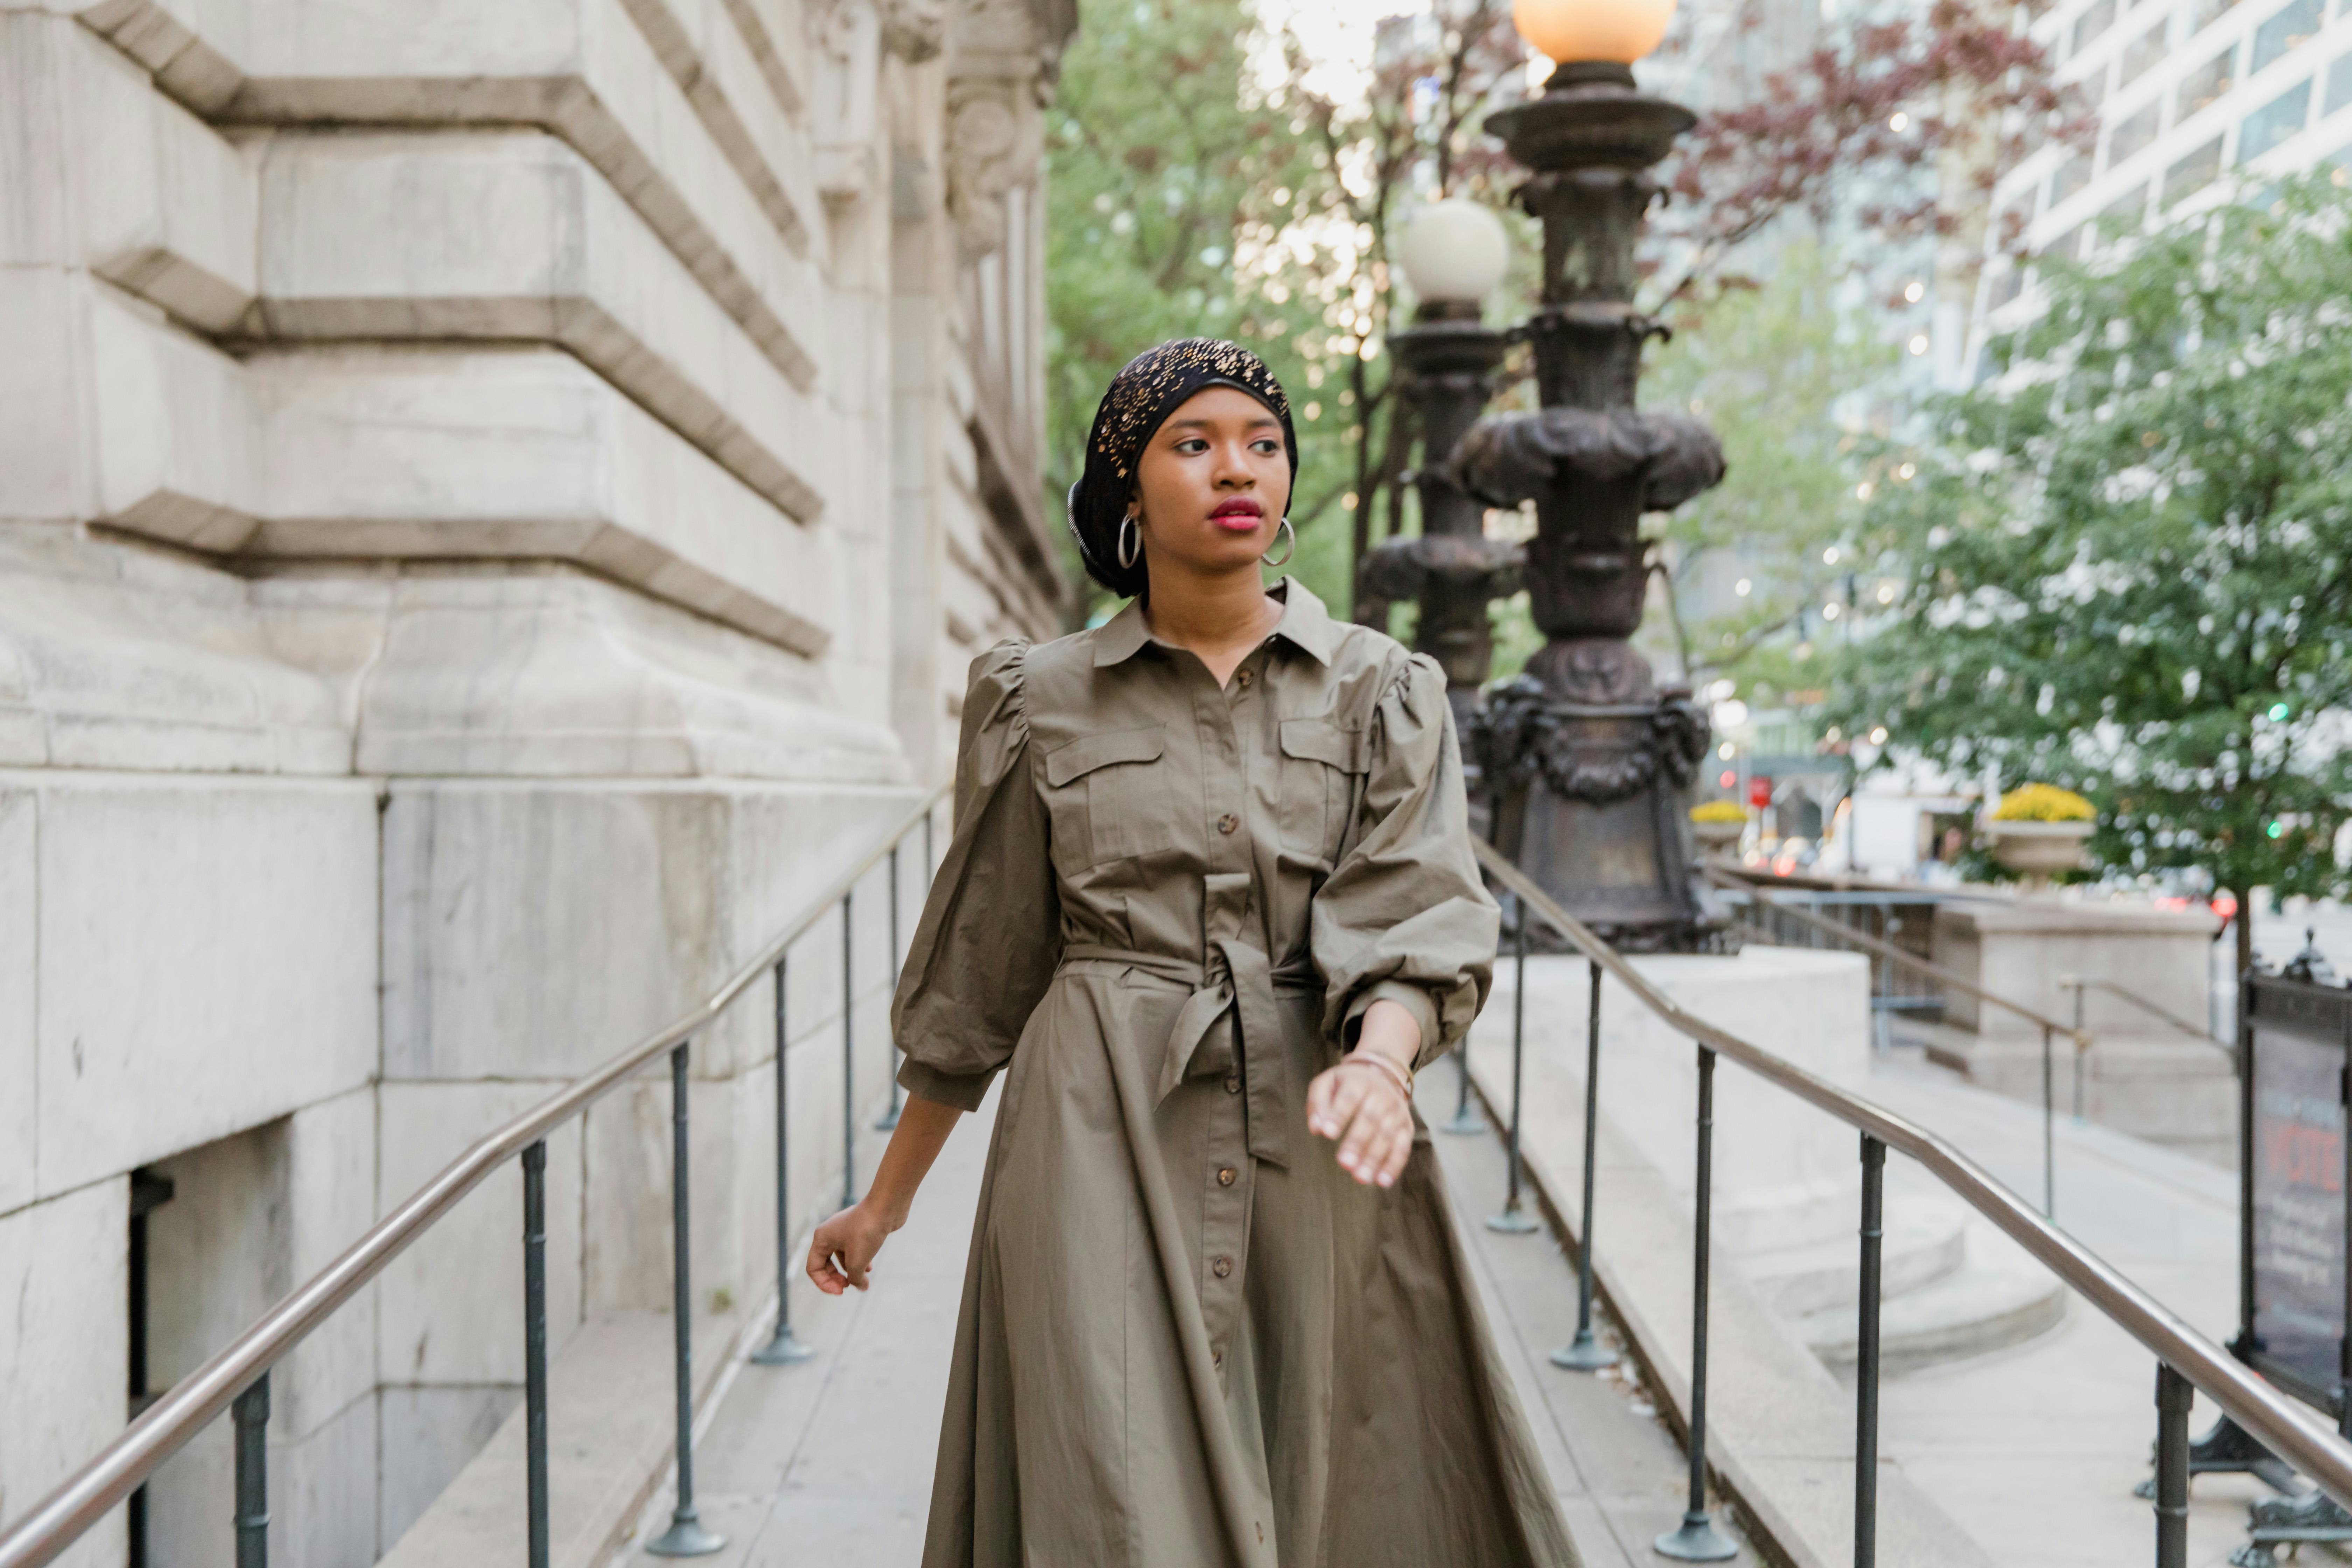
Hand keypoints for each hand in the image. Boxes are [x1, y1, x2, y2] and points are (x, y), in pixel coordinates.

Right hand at [807, 1199, 896, 1294]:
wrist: (887, 1207)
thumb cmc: (867, 1231)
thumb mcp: (857, 1261)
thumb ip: (855, 1279)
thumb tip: (861, 1286)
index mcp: (821, 1238)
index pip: (813, 1268)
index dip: (824, 1284)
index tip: (841, 1291)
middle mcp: (830, 1233)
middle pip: (825, 1264)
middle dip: (836, 1278)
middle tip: (849, 1286)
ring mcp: (844, 1231)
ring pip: (841, 1258)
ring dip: (850, 1271)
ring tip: (863, 1277)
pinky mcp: (858, 1231)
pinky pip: (853, 1251)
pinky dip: (859, 1261)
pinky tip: (870, 1268)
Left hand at [1306, 1051, 1414, 1188]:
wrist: (1382, 1074)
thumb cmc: (1346, 1085)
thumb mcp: (1327, 1083)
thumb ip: (1318, 1103)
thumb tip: (1317, 1128)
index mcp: (1359, 1082)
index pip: (1349, 1098)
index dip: (1339, 1115)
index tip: (1327, 1133)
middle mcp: (1382, 1095)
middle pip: (1370, 1119)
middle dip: (1357, 1142)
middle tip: (1344, 1163)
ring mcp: (1397, 1112)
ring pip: (1387, 1136)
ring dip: (1374, 1158)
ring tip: (1360, 1177)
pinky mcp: (1407, 1128)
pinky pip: (1403, 1148)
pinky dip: (1394, 1165)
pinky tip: (1382, 1181)